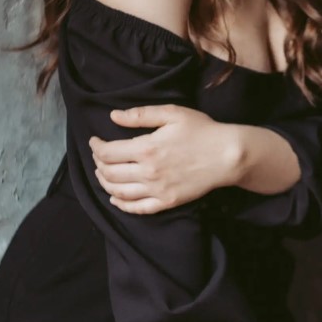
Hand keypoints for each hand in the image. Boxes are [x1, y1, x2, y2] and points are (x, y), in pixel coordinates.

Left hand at [89, 105, 241, 214]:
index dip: (95, 146)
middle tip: (98, 155)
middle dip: (98, 163)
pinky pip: (136, 208)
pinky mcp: (166, 202)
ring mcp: (157, 190)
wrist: (227, 155)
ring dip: (104, 182)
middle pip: (109, 173)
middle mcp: (147, 172)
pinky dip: (120, 204)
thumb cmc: (201, 130)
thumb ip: (141, 115)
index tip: (94, 140)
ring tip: (102, 173)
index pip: (108, 152)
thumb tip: (113, 116)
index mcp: (146, 148)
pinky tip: (115, 198)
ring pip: (118, 191)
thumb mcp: (172, 113)